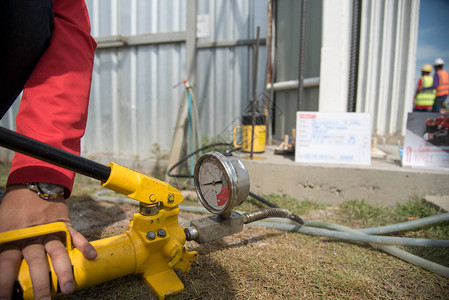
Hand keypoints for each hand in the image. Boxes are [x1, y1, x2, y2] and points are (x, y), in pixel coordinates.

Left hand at [0, 184, 96, 298]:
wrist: (33, 184)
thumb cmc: (13, 209)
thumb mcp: (1, 228)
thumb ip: (2, 245)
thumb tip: (1, 268)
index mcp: (12, 237)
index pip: (6, 264)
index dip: (4, 284)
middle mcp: (32, 235)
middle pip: (36, 263)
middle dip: (40, 284)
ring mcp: (50, 230)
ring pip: (58, 253)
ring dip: (64, 271)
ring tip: (68, 288)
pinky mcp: (64, 224)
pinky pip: (76, 236)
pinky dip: (84, 246)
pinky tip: (92, 256)